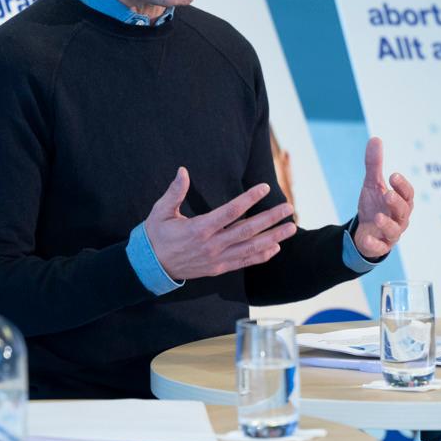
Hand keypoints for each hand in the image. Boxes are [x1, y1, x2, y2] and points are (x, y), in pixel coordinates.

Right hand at [144, 167, 296, 280]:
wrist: (150, 266)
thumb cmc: (156, 235)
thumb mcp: (160, 211)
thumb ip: (174, 192)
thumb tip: (182, 171)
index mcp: (199, 228)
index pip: (231, 212)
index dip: (249, 199)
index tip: (265, 187)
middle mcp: (212, 245)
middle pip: (248, 230)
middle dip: (270, 218)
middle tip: (289, 208)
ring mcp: (217, 259)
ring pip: (251, 248)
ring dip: (273, 237)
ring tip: (291, 228)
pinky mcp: (219, 268)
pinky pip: (244, 262)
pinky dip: (261, 256)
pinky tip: (276, 247)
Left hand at [353, 137, 413, 259]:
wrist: (365, 230)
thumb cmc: (375, 206)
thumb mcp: (372, 184)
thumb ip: (375, 164)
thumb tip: (375, 138)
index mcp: (401, 203)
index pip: (408, 194)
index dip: (402, 186)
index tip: (393, 175)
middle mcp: (400, 219)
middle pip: (404, 212)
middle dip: (397, 203)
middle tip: (387, 194)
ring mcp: (390, 234)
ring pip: (394, 231)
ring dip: (387, 224)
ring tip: (378, 216)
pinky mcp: (380, 247)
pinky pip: (379, 248)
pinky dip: (374, 243)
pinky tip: (366, 237)